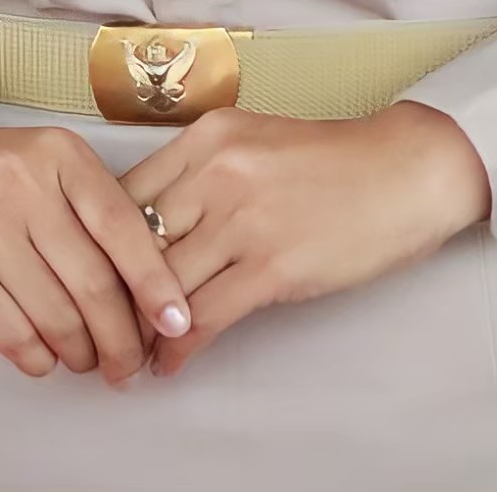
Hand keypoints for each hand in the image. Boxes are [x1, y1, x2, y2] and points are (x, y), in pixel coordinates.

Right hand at [0, 118, 191, 385]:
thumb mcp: (48, 163)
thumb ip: (92, 208)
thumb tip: (145, 283)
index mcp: (61, 156)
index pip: (121, 224)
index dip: (154, 280)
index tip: (177, 319)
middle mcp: (26, 188)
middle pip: (93, 282)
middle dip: (121, 338)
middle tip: (129, 364)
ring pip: (55, 315)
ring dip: (80, 353)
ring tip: (88, 361)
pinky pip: (10, 332)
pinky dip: (37, 357)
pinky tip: (45, 358)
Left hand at [118, 100, 491, 377]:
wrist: (404, 170)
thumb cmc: (334, 160)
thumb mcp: (255, 142)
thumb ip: (203, 175)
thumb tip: (154, 228)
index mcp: (209, 136)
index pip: (125, 192)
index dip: (102, 243)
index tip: (92, 274)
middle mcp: (217, 171)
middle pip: (134, 242)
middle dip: (111, 290)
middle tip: (98, 324)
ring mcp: (244, 219)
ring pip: (163, 284)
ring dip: (140, 327)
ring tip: (127, 351)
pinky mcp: (272, 266)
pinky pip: (204, 316)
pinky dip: (179, 346)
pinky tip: (168, 362)